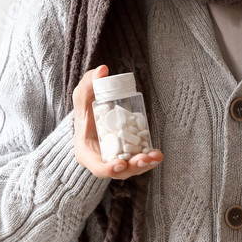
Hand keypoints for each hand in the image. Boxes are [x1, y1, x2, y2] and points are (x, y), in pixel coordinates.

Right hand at [73, 64, 163, 178]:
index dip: (109, 168)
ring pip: (130, 168)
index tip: (121, 163)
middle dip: (132, 167)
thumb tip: (103, 70)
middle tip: (145, 158)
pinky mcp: (126, 156)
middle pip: (118, 171)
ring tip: (155, 156)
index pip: (97, 167)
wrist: (92, 116)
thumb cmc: (85, 108)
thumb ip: (90, 82)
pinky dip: (147, 159)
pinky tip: (157, 153)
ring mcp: (114, 160)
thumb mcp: (83, 95)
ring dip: (144, 165)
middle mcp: (100, 160)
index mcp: (86, 152)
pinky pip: (137, 161)